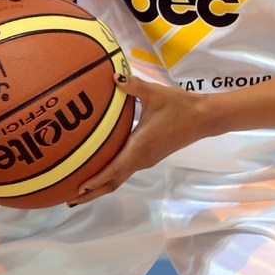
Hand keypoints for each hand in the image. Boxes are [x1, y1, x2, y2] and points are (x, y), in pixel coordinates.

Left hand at [68, 72, 208, 205]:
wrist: (204, 118)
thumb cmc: (180, 106)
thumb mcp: (155, 93)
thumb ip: (133, 86)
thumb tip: (113, 76)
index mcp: (140, 148)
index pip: (113, 170)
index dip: (95, 180)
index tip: (78, 188)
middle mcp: (141, 159)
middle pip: (113, 182)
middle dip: (92, 192)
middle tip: (70, 198)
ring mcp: (146, 159)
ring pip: (119, 178)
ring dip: (100, 186)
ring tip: (79, 190)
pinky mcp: (149, 156)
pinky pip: (125, 170)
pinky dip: (110, 176)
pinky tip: (100, 170)